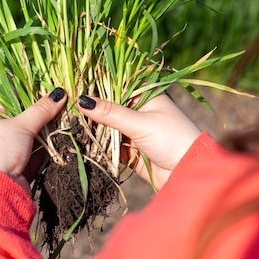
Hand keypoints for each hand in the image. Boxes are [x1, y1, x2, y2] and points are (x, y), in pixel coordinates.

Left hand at [0, 88, 66, 192]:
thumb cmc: (0, 150)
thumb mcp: (21, 125)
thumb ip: (41, 109)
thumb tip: (59, 93)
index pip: (10, 99)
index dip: (30, 95)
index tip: (51, 93)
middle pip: (23, 119)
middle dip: (42, 117)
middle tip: (62, 108)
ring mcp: (5, 152)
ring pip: (30, 138)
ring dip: (46, 134)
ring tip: (65, 124)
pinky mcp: (16, 167)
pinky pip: (34, 154)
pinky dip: (45, 150)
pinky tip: (60, 143)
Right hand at [77, 93, 200, 189]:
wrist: (188, 172)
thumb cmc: (171, 138)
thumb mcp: (140, 123)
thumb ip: (110, 113)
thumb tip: (82, 100)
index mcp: (145, 96)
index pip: (116, 87)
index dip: (97, 88)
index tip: (74, 88)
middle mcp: (139, 112)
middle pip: (109, 109)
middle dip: (92, 112)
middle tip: (69, 110)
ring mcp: (134, 132)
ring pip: (107, 128)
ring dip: (95, 131)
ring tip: (73, 128)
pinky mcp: (131, 151)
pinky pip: (110, 147)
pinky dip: (100, 147)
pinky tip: (85, 144)